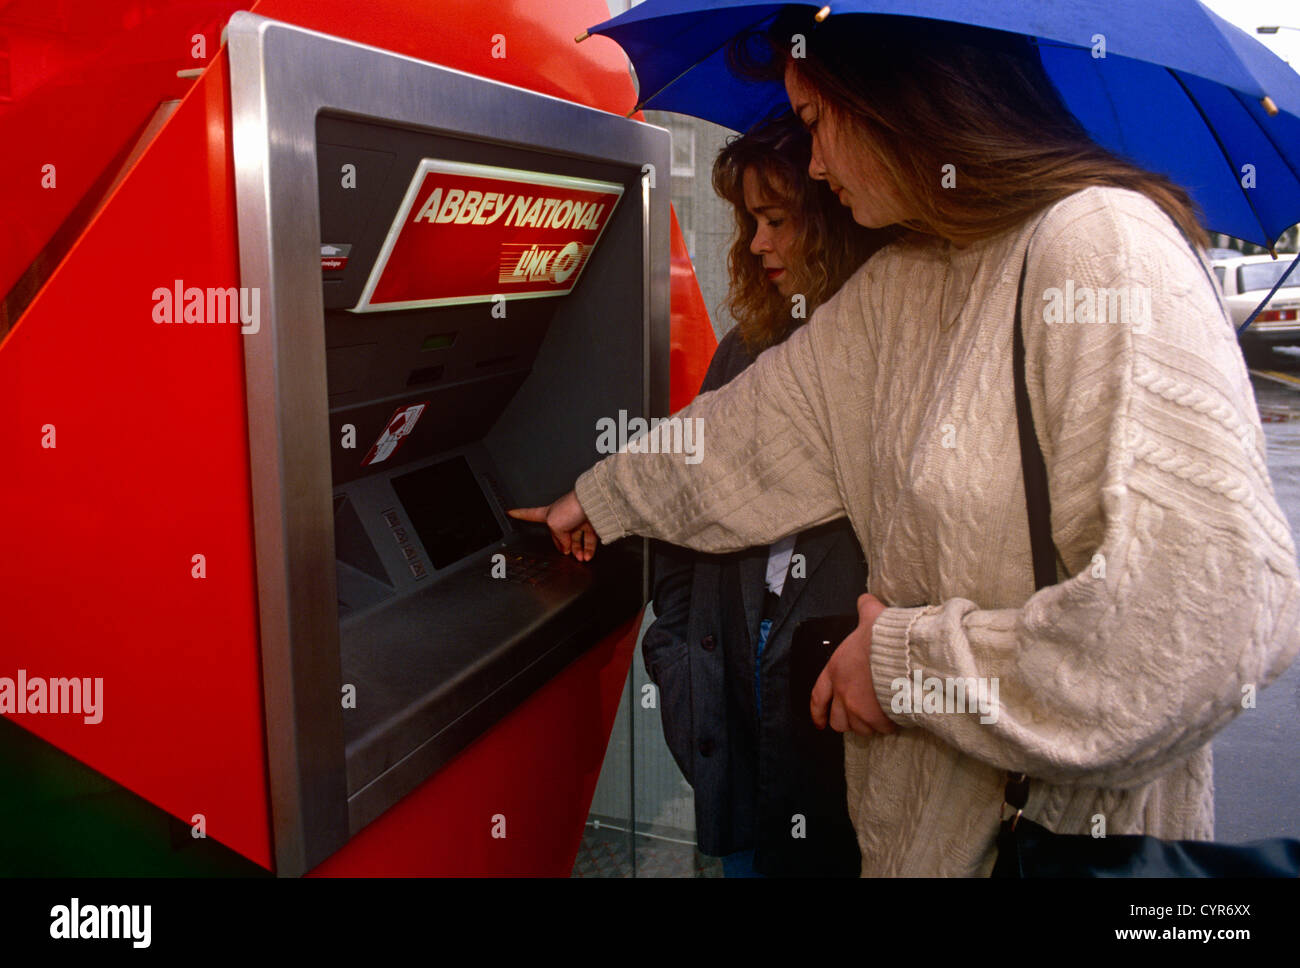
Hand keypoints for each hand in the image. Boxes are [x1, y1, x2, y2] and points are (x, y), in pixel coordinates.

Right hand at [508, 491, 598, 560]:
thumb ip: (558, 540)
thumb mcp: (554, 526)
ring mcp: (576, 519)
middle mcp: (562, 516)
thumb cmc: (571, 507)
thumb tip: (566, 548)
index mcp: (548, 514)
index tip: (510, 512)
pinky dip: (588, 549)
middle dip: (563, 547)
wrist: (592, 503)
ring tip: (579, 558)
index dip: (519, 514)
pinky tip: (587, 556)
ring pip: (575, 539)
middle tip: (565, 554)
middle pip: (560, 535)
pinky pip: (588, 539)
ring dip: (577, 551)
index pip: (530, 514)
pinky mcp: (590, 522)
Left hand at [810, 593, 896, 735]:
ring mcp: (858, 708)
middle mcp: (842, 692)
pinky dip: (886, 725)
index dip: (817, 712)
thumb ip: (866, 609)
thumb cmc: (884, 635)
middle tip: (859, 715)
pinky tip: (894, 715)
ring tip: (879, 715)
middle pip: (836, 720)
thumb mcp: (872, 617)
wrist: (903, 654)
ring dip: (867, 724)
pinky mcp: (876, 718)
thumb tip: (866, 600)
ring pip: (858, 728)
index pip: (818, 697)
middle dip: (846, 720)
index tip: (818, 721)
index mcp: (835, 670)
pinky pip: (879, 729)